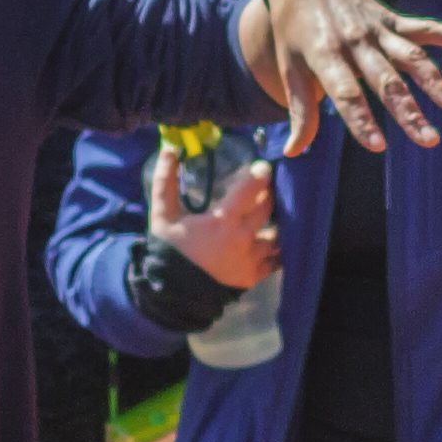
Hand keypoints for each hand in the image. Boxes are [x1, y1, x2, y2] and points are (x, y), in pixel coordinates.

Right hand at [152, 144, 281, 290]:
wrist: (173, 291)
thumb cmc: (169, 249)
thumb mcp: (163, 214)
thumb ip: (165, 180)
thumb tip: (169, 149)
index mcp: (223, 221)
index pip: (251, 190)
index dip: (260, 175)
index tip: (264, 167)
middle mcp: (243, 239)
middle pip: (268, 208)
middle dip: (268, 195)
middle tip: (264, 189)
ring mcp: (252, 259)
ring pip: (277, 233)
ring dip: (276, 222)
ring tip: (271, 215)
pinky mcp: (255, 276)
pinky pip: (277, 258)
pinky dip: (278, 248)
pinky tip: (273, 239)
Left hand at [249, 0, 441, 155]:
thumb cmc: (293, 30)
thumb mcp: (289, 67)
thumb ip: (300, 111)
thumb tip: (291, 152)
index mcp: (325, 54)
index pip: (346, 93)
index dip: (361, 120)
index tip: (378, 146)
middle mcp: (354, 41)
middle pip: (385, 81)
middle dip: (408, 111)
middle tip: (429, 140)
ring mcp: (377, 29)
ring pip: (410, 58)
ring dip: (433, 81)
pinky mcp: (392, 20)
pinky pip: (424, 27)